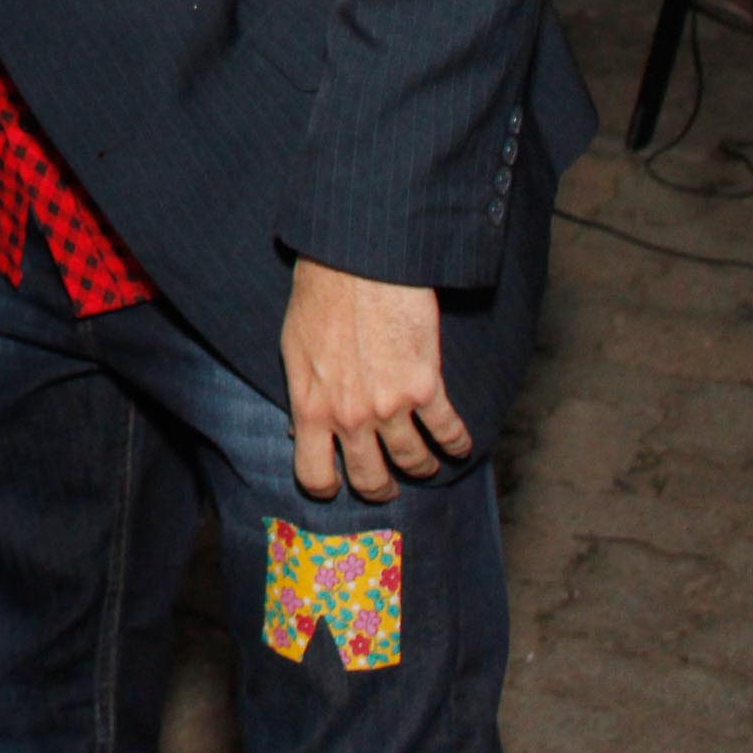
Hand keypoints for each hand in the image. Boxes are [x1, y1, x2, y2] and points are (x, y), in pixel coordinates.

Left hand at [281, 257, 468, 500]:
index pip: (314, 475)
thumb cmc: (319, 299)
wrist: (356, 264)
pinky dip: (457, 443)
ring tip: (427, 463)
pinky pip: (449, 433)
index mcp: (310, 407)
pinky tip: (458, 443)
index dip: (328, 486)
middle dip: (381, 489)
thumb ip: (303, 394)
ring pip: (414, 462)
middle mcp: (349, 416)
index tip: (339, 485)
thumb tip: (301, 429)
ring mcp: (389, 406)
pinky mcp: (426, 387)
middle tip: (388, 486)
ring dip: (423, 467)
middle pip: (370, 479)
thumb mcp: (294, 351)